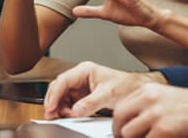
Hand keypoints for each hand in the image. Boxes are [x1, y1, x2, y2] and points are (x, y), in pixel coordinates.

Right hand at [43, 61, 166, 119]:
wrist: (136, 90)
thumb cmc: (125, 86)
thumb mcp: (109, 94)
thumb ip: (92, 102)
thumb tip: (76, 110)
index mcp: (84, 70)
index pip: (63, 81)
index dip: (54, 94)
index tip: (51, 107)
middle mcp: (80, 77)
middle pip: (58, 88)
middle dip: (54, 102)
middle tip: (52, 115)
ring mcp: (80, 87)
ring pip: (61, 97)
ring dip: (61, 108)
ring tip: (70, 116)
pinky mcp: (82, 97)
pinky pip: (68, 104)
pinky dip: (67, 111)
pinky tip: (73, 115)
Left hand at [112, 83, 187, 137]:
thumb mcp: (167, 100)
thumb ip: (148, 108)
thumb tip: (133, 123)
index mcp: (148, 91)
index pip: (120, 109)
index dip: (119, 125)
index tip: (121, 133)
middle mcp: (149, 99)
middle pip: (119, 120)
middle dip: (121, 134)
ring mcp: (156, 114)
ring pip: (128, 134)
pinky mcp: (165, 129)